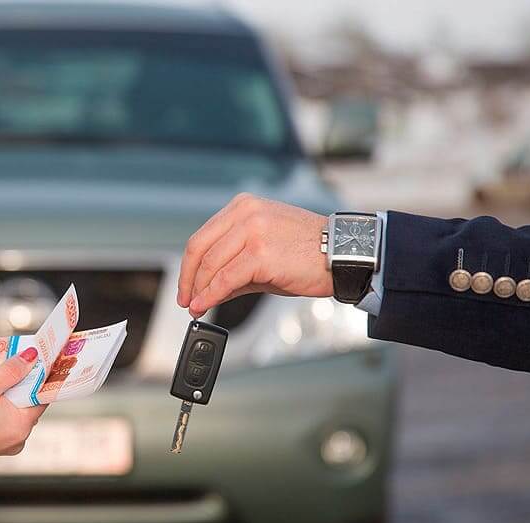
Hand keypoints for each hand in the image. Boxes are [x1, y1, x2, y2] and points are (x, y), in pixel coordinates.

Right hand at [0, 347, 45, 466]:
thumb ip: (12, 370)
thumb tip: (33, 358)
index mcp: (20, 426)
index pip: (42, 395)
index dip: (39, 374)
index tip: (37, 357)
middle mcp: (16, 439)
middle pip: (25, 401)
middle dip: (18, 380)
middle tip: (9, 358)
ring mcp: (2, 444)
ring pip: (10, 409)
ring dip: (3, 390)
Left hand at [177, 193, 330, 317]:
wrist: (343, 255)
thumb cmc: (308, 253)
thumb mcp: (263, 252)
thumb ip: (232, 267)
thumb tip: (206, 290)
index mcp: (244, 207)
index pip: (203, 236)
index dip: (189, 265)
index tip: (186, 285)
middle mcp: (246, 213)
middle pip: (200, 249)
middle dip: (189, 279)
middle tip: (186, 300)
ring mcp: (253, 231)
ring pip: (211, 265)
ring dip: (199, 290)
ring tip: (196, 307)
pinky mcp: (260, 253)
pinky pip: (225, 279)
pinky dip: (211, 295)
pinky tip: (204, 306)